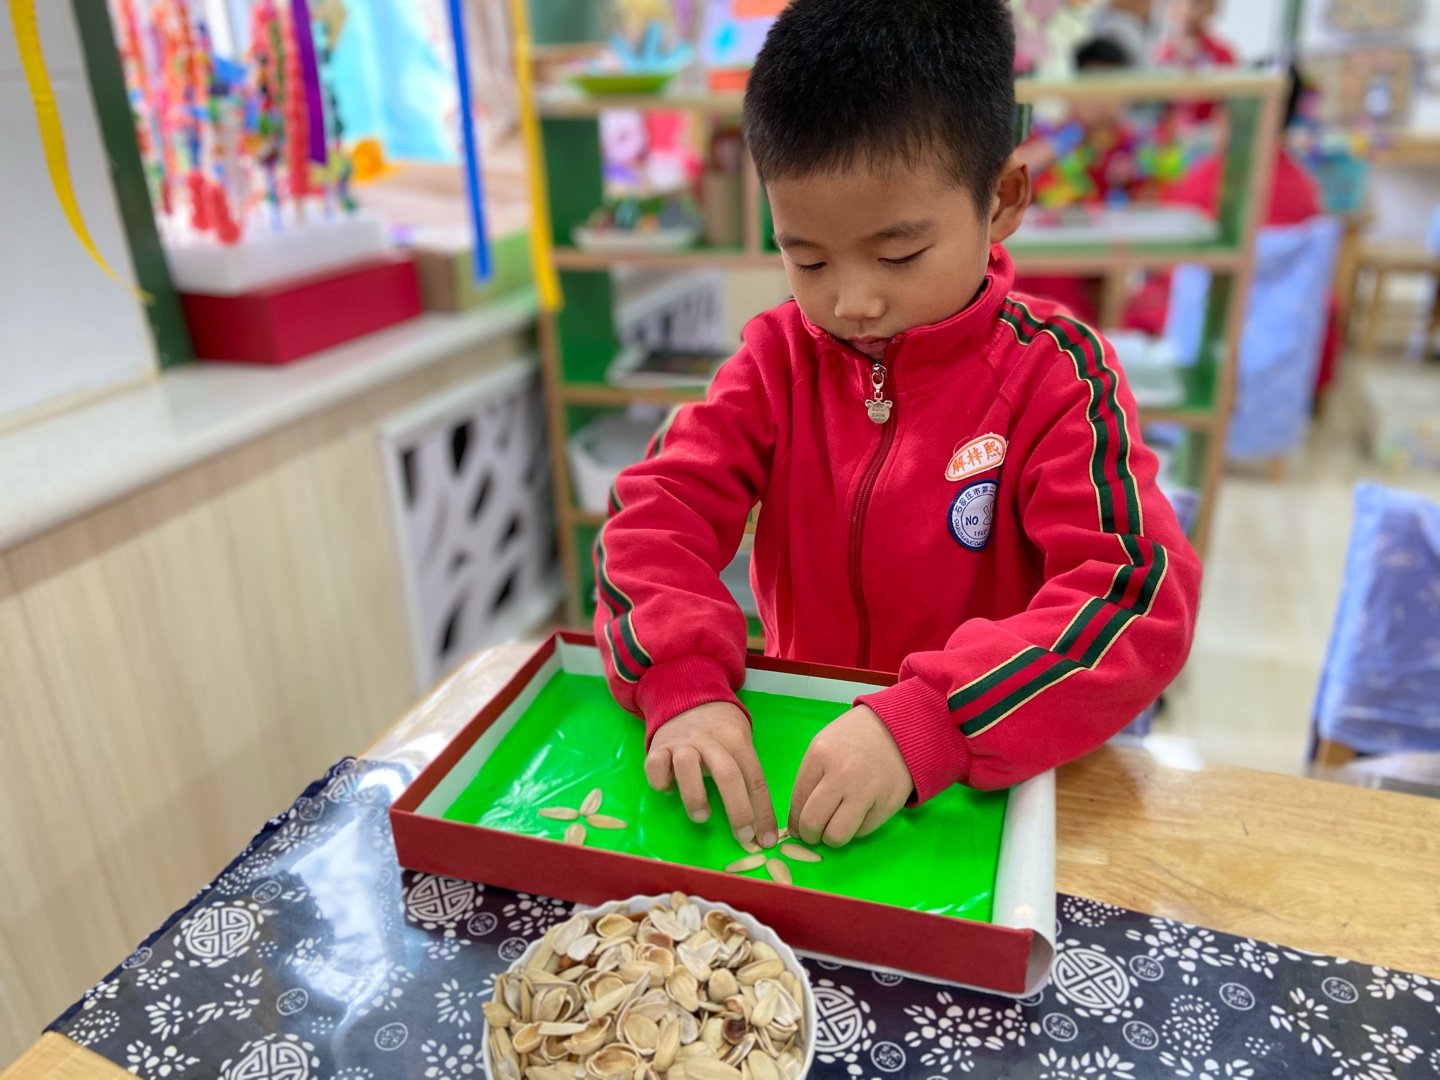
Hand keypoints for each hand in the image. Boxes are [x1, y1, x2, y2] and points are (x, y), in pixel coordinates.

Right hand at [645, 701, 778, 847]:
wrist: (685, 696)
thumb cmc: (719, 730)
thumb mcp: (740, 741)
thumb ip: (746, 775)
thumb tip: (760, 825)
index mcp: (737, 739)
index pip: (755, 778)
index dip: (763, 811)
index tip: (768, 841)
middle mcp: (710, 739)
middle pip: (728, 774)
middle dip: (739, 811)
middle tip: (744, 837)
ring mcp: (682, 742)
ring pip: (688, 767)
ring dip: (696, 796)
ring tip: (702, 817)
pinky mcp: (658, 747)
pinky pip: (656, 766)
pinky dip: (661, 782)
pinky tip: (669, 790)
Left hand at [790, 706, 912, 846]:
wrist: (900, 729)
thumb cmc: (856, 737)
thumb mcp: (825, 744)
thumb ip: (810, 777)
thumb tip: (798, 818)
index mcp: (820, 755)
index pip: (798, 801)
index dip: (794, 821)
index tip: (797, 828)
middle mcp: (841, 775)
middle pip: (813, 823)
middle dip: (809, 835)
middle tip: (813, 834)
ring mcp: (866, 791)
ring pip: (837, 835)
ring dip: (831, 838)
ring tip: (834, 829)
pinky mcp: (888, 804)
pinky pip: (862, 832)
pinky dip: (856, 829)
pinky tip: (858, 814)